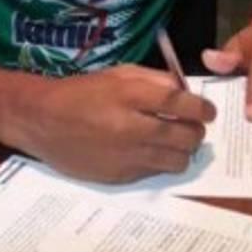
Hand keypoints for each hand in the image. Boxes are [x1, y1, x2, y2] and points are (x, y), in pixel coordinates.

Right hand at [18, 64, 215, 183]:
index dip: (202, 108)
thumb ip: (155, 81)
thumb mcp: (118, 74)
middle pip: (186, 136)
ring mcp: (126, 155)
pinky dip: (159, 162)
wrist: (43, 120)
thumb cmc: (83, 92)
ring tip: (173, 141)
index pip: (181, 103)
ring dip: (182, 151)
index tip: (209, 111)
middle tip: (193, 126)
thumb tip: (185, 92)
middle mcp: (131, 127)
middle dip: (197, 131)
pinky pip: (155, 172)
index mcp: (130, 95)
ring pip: (177, 161)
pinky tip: (148, 151)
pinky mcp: (119, 177)